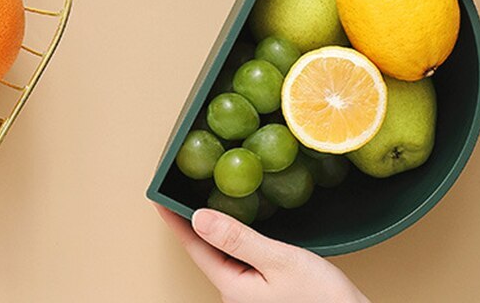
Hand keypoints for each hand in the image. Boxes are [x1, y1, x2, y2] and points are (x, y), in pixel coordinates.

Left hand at [157, 206, 368, 302]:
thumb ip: (238, 239)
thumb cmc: (322, 300)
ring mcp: (250, 300)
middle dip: (194, 222)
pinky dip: (234, 242)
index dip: (175, 218)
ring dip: (216, 231)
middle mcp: (235, 297)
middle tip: (182, 188)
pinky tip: (241, 227)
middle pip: (207, 252)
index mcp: (231, 288)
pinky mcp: (265, 298)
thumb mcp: (279, 261)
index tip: (156, 195)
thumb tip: (198, 218)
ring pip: (224, 258)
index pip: (194, 246)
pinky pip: (240, 264)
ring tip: (206, 200)